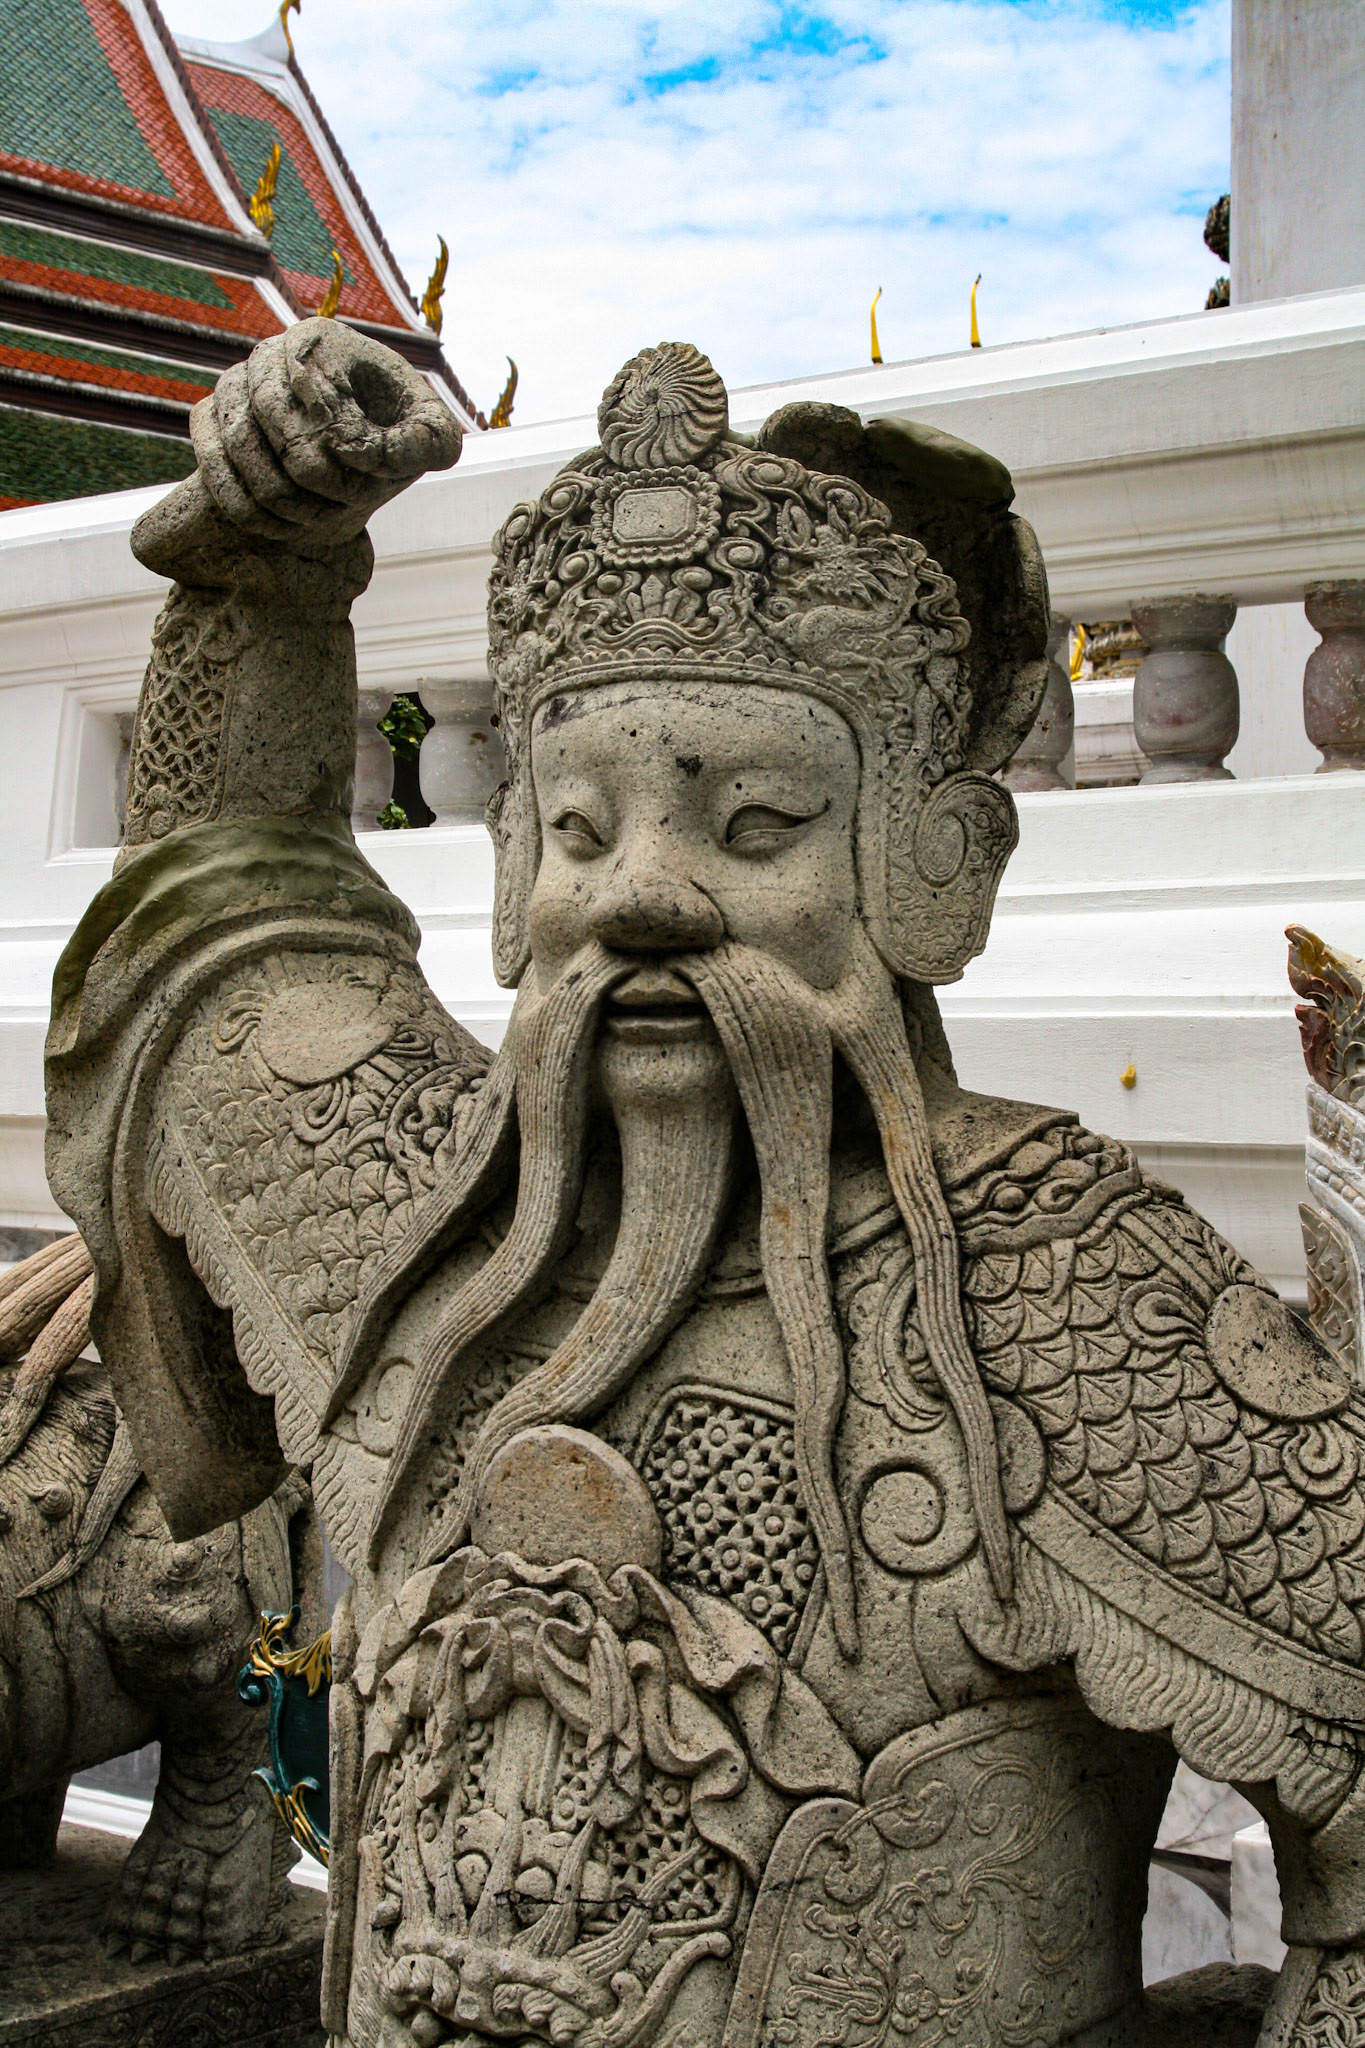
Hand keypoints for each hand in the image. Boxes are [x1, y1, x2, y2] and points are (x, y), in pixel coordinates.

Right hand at [190, 319, 462, 547]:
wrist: (357, 455)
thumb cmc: (397, 438)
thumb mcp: (433, 438)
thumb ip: (429, 441)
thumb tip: (364, 450)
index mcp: (319, 342)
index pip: (305, 399)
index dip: (329, 455)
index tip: (357, 492)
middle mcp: (268, 355)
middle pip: (267, 421)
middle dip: (306, 479)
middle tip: (335, 513)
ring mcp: (233, 385)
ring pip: (237, 446)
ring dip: (275, 498)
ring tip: (314, 523)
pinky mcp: (210, 419)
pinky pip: (210, 463)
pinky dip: (241, 504)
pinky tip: (279, 527)